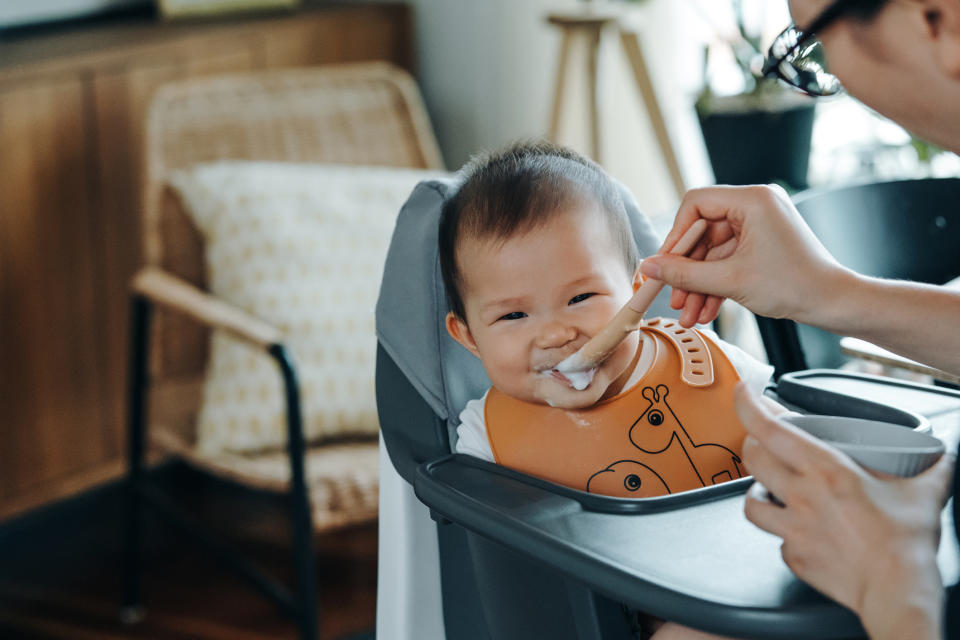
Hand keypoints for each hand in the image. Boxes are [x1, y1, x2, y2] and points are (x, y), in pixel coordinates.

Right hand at [640, 185, 846, 327]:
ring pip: (713, 253)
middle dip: (687, 271)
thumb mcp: (731, 281)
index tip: (665, 264)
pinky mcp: (762, 245)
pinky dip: (715, 285)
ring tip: (688, 314)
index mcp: (752, 200)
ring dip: (699, 285)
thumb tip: (649, 268)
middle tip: (673, 296)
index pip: (696, 203)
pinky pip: (728, 260)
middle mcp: (756, 206)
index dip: (675, 235)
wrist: (834, 304)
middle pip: (702, 232)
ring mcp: (759, 226)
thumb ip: (684, 274)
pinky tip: (704, 311)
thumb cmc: (795, 285)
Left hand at [736, 383, 952, 639]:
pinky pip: (777, 539)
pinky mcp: (794, 556)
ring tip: (771, 488)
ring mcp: (793, 528)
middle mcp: (801, 496)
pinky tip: (799, 531)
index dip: (748, 404)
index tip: (743, 391)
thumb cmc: (906, 544)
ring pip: (751, 502)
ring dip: (757, 490)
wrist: (897, 591)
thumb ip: (933, 467)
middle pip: (752, 458)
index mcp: (826, 470)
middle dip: (752, 443)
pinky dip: (784, 533)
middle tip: (763, 441)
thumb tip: (944, 453)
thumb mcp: (923, 493)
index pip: (770, 428)